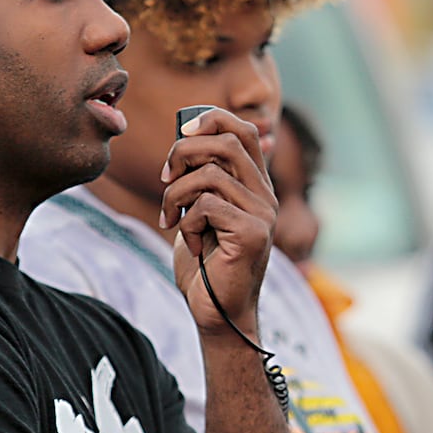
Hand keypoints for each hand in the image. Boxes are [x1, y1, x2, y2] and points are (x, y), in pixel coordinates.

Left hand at [160, 109, 277, 335]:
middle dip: (184, 153)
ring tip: (170, 218)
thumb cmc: (205, 264)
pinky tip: (190, 244)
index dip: (211, 120)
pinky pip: (206, 206)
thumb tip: (187, 136)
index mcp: (256, 186)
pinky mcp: (252, 234)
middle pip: (227, 142)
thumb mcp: (201, 210)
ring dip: (176, 195)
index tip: (181, 135)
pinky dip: (186, 224)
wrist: (217, 312)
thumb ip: (202, 177)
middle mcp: (266, 196)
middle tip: (166, 178)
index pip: (244, 130)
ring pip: (208, 175)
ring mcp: (263, 215)